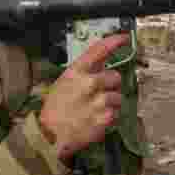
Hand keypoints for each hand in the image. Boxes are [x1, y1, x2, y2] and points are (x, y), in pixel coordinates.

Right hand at [38, 33, 128, 162]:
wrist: (50, 136)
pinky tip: (97, 119)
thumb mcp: (63, 84)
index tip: (125, 39)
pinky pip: (117, 113)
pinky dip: (110, 117)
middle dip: (111, 84)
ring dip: (111, 103)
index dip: (114, 41)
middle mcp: (89, 83)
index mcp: (76, 72)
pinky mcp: (105, 118)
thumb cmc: (54, 110)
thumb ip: (82, 74)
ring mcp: (98, 101)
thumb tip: (101, 65)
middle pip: (115, 76)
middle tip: (101, 93)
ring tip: (96, 109)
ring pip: (118, 96)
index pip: (99, 50)